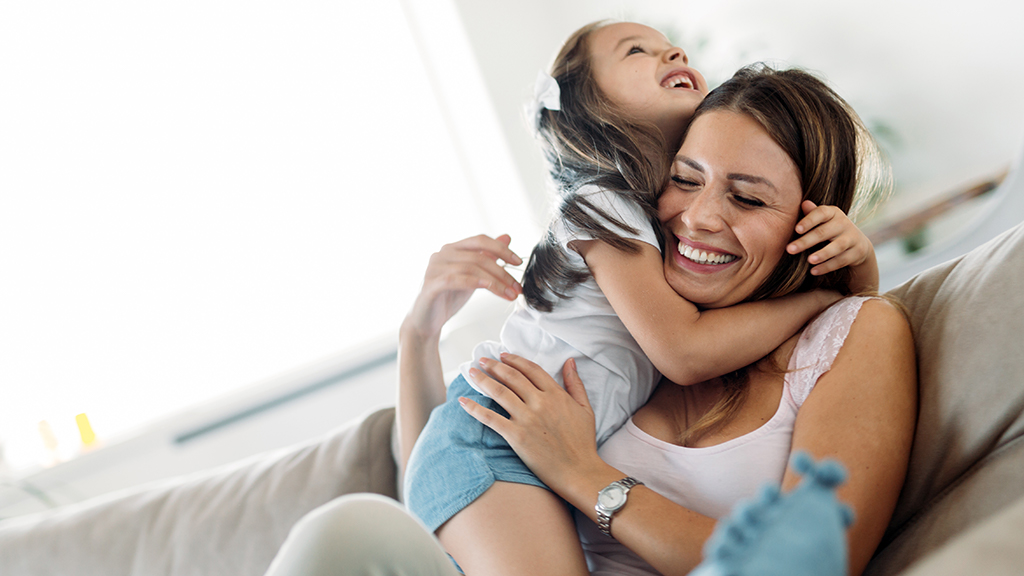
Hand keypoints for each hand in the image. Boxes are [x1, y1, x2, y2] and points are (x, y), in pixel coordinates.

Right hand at [402, 234, 522, 339]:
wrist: (426, 322)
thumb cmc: (448, 298)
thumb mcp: (473, 276)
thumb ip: (488, 256)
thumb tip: (507, 237)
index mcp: (452, 249)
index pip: (480, 240)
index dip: (501, 249)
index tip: (518, 262)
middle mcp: (442, 254)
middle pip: (479, 256)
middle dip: (502, 272)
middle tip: (517, 287)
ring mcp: (434, 268)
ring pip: (471, 268)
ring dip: (495, 282)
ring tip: (509, 295)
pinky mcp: (431, 284)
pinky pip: (456, 279)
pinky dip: (475, 281)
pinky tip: (488, 287)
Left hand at [459, 354, 602, 490]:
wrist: (580, 472)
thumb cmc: (583, 443)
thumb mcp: (585, 408)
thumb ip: (575, 383)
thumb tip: (570, 361)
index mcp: (556, 394)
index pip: (531, 370)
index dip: (514, 360)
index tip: (503, 355)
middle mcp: (540, 403)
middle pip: (512, 377)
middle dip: (494, 366)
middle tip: (481, 360)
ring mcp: (527, 419)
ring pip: (499, 392)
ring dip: (483, 380)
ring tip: (472, 373)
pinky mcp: (516, 436)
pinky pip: (491, 418)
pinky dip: (475, 408)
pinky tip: (463, 401)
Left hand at [787, 201, 878, 291]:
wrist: (857, 243)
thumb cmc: (830, 229)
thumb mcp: (822, 221)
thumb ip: (812, 214)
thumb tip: (803, 203)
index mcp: (833, 213)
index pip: (821, 213)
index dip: (809, 221)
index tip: (796, 229)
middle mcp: (844, 223)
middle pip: (824, 232)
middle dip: (806, 241)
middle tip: (790, 249)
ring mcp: (852, 238)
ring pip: (837, 247)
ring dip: (822, 254)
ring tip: (809, 260)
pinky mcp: (857, 252)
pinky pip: (841, 260)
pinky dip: (827, 266)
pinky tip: (814, 271)